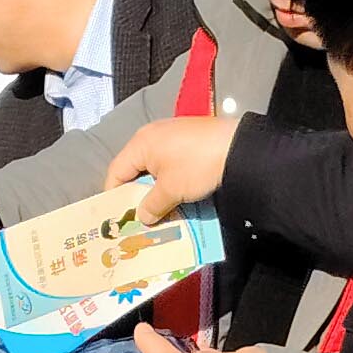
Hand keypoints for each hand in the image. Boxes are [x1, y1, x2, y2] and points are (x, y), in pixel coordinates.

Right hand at [102, 116, 236, 222]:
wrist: (238, 146)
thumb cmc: (197, 166)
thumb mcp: (171, 191)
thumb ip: (151, 205)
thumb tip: (142, 217)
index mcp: (140, 144)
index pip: (116, 172)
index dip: (114, 196)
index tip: (118, 217)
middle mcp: (151, 135)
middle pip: (134, 169)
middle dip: (136, 195)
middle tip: (140, 217)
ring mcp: (171, 134)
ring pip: (154, 168)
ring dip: (155, 189)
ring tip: (160, 210)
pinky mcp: (189, 138)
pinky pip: (170, 162)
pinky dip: (170, 180)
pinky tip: (177, 195)